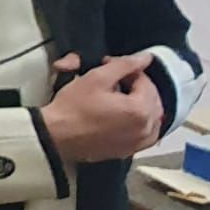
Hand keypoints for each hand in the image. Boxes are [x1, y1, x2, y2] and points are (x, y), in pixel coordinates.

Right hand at [40, 53, 164, 163]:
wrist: (57, 136)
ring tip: (122, 97)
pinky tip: (126, 116)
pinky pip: (147, 135)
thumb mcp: (97, 78)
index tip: (111, 67)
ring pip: (153, 118)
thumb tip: (145, 58)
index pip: (146, 82)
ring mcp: (138, 142)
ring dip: (142, 104)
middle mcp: (145, 128)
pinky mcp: (129, 151)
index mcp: (140, 109)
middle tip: (115, 80)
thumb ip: (124, 65)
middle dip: (137, 87)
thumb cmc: (73, 108)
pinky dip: (142, 123)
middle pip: (153, 100)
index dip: (129, 70)